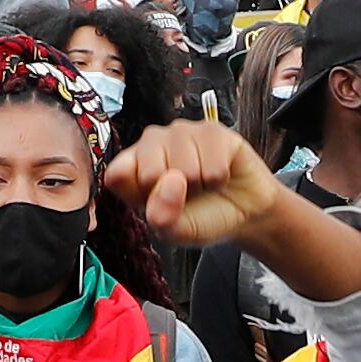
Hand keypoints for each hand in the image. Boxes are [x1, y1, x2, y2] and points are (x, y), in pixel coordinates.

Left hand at [104, 116, 283, 247]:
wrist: (244, 212)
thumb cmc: (202, 217)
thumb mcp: (175, 232)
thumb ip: (162, 216)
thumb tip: (170, 180)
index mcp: (132, 168)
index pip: (117, 173)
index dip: (139, 193)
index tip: (157, 203)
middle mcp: (152, 144)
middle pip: (151, 171)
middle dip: (174, 193)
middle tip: (186, 194)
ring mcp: (182, 133)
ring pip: (184, 166)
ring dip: (200, 185)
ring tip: (203, 184)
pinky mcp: (212, 130)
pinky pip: (213, 161)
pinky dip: (219, 178)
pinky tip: (219, 175)